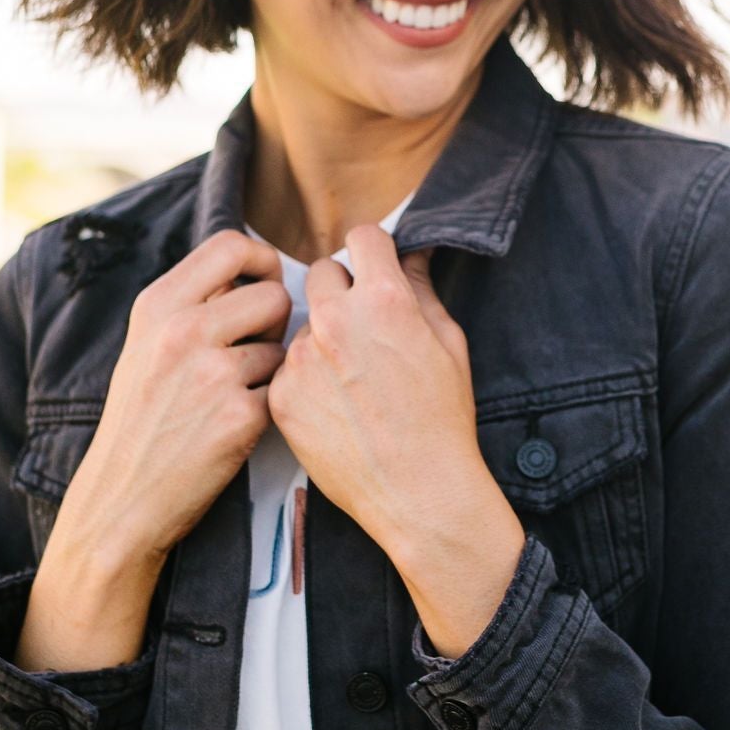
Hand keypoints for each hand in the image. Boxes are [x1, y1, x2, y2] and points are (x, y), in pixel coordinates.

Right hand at [18, 230, 290, 670]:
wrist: (121, 498)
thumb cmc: (139, 421)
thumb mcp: (145, 346)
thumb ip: (191, 305)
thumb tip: (253, 271)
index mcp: (158, 306)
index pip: (231, 245)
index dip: (263, 258)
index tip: (268, 279)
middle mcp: (184, 331)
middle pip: (274, 295)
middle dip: (278, 322)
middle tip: (258, 347)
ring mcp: (213, 374)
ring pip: (283, 348)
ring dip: (273, 369)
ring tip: (236, 394)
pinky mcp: (240, 417)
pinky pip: (282, 391)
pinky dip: (271, 407)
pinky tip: (238, 425)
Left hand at [267, 227, 523, 657]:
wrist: (418, 492)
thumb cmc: (443, 420)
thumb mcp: (449, 345)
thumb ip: (422, 291)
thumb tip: (410, 255)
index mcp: (383, 300)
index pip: (362, 237)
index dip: (373, 252)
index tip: (375, 268)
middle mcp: (335, 321)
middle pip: (322, 273)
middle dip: (342, 290)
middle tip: (362, 325)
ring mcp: (302, 360)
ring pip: (303, 325)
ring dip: (321, 339)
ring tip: (351, 381)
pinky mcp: (280, 396)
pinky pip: (287, 368)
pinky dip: (305, 380)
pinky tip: (333, 407)